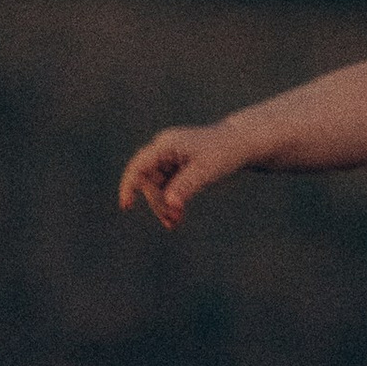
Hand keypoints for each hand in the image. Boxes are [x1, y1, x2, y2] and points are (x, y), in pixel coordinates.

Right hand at [119, 122, 244, 225]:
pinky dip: (170, 202)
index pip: (139, 166)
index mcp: (166, 145)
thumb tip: (169, 205)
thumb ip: (185, 187)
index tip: (126, 206)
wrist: (239, 143)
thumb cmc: (223, 153)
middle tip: (172, 220)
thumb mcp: (206, 171)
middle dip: (157, 202)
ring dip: (163, 205)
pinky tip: (176, 218)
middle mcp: (163, 150)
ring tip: (175, 222)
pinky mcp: (175, 167)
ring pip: (156, 186)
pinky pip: (166, 187)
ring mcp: (168, 158)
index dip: (129, 185)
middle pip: (147, 180)